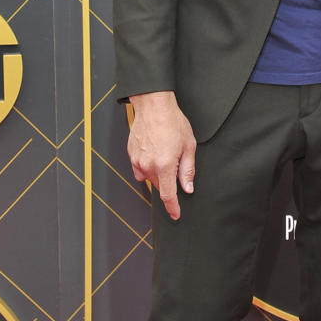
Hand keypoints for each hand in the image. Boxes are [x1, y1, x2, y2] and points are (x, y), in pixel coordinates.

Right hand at [127, 91, 196, 220]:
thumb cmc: (172, 122)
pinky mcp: (131, 155)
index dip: (173, 208)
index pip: (168, 195)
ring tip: (165, 153)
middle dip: (168, 182)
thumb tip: (187, 188)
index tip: (176, 215)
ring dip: (158, 173)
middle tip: (176, 164)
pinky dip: (148, 166)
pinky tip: (155, 152)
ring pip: (149, 178)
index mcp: (164, 166)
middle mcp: (148, 166)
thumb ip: (187, 170)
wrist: (153, 106)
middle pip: (159, 186)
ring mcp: (137, 161)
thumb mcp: (188, 146)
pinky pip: (140, 168)